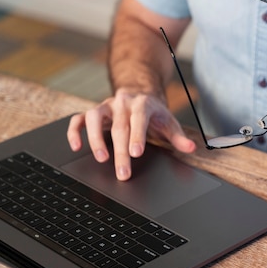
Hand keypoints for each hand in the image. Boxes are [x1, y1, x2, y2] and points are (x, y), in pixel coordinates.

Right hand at [67, 88, 195, 180]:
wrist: (140, 94)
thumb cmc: (154, 113)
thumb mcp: (169, 123)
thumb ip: (179, 137)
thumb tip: (192, 149)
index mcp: (142, 104)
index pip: (139, 119)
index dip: (137, 135)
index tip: (135, 153)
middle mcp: (122, 103)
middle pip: (119, 127)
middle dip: (120, 151)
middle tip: (122, 173)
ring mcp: (105, 106)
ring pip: (93, 118)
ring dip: (95, 139)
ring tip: (101, 159)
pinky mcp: (93, 112)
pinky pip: (78, 119)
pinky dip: (74, 131)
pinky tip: (76, 146)